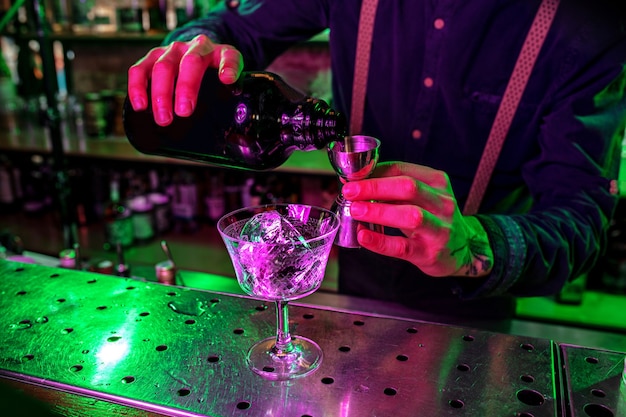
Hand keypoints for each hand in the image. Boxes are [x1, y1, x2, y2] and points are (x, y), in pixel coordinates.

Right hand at [127, 34, 243, 125]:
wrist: (197, 54)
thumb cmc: (214, 74)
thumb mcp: (228, 81)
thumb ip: (232, 97)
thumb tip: (232, 124)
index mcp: (220, 53)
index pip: (229, 57)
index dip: (228, 67)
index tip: (227, 80)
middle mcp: (196, 47)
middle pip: (190, 63)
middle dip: (186, 88)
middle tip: (184, 112)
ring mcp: (172, 51)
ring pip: (163, 67)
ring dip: (161, 94)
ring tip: (163, 119)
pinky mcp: (153, 57)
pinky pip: (140, 69)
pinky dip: (137, 87)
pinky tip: (140, 106)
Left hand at [341, 161, 493, 277]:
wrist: (464, 251)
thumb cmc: (433, 219)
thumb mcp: (421, 198)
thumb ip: (393, 189)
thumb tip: (353, 182)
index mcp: (437, 182)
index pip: (402, 169)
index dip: (373, 172)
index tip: (351, 178)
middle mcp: (442, 203)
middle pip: (408, 187)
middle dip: (375, 187)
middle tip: (349, 191)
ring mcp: (439, 229)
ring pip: (411, 216)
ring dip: (378, 211)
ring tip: (355, 210)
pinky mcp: (430, 253)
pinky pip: (403, 247)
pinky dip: (380, 241)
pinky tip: (363, 236)